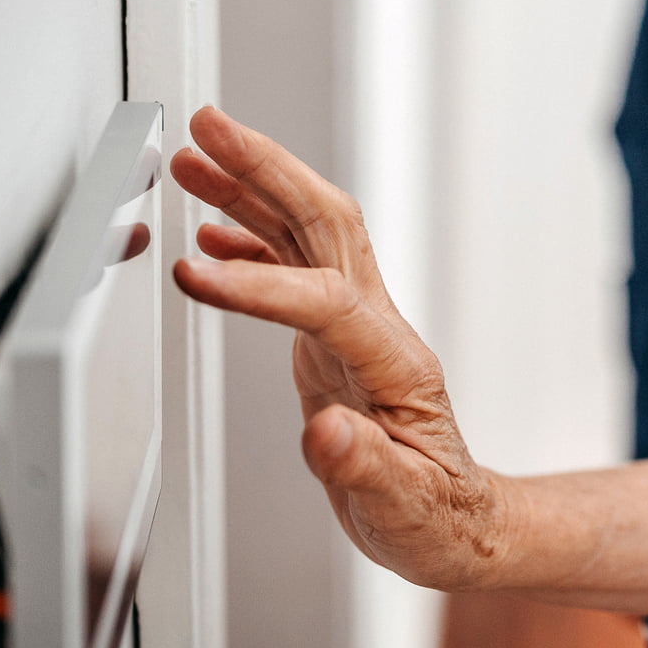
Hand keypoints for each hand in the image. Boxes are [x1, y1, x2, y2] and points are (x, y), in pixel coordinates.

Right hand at [170, 106, 505, 590]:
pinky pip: (293, 269)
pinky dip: (250, 240)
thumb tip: (330, 436)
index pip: (327, 300)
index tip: (194, 272)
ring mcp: (358, 327)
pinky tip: (212, 229)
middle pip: (325, 225)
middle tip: (209, 126)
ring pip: (306, 233)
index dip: (260, 284)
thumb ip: (366, 468)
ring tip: (193, 155)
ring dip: (251, 187)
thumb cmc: (435, 516)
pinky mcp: (335, 339)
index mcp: (395, 363)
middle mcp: (378, 328)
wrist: (455, 521)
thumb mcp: (405, 506)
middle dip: (267, 169)